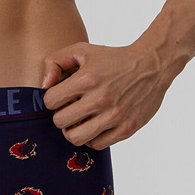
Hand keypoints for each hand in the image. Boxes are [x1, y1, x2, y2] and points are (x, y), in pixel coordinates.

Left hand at [40, 41, 167, 149]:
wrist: (152, 65)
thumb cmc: (113, 58)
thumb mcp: (82, 50)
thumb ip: (55, 62)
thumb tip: (43, 86)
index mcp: (87, 79)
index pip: (50, 102)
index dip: (52, 100)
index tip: (61, 97)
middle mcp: (100, 99)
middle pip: (60, 122)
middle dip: (61, 115)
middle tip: (70, 109)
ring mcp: (114, 115)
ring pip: (76, 138)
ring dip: (74, 130)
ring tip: (80, 120)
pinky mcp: (127, 128)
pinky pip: (97, 144)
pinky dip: (92, 137)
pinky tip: (96, 125)